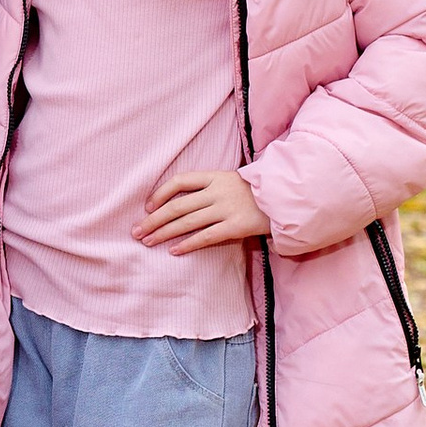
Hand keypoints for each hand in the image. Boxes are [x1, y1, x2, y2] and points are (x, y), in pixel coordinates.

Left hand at [134, 168, 266, 252]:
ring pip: (187, 222)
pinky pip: (206, 237)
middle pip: (177, 206)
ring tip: (147, 242)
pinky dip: (187, 244)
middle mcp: (218, 191)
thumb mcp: (232, 181)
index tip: (147, 207)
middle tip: (137, 231)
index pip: (179, 181)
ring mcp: (227, 208)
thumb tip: (181, 203)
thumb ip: (209, 188)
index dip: (160, 194)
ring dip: (163, 233)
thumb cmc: (258, 192)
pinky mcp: (236, 226)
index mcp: (215, 176)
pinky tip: (174, 250)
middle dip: (153, 219)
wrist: (288, 199)